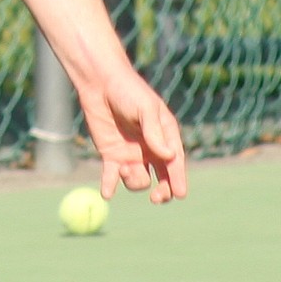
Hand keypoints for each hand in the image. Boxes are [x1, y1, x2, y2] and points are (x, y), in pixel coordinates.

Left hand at [78, 69, 187, 204]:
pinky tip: (106, 193)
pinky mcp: (111, 156)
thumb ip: (154, 132)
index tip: (180, 194)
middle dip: (163, 191)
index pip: (175, 162)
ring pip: (138, 180)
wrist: (100, 83)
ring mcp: (131, 155)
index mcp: (165, 136)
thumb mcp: (145, 109)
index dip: (178, 179)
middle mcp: (151, 149)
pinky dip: (110, 186)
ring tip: (123, 169)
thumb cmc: (128, 91)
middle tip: (157, 198)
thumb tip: (168, 156)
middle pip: (162, 179)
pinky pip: (112, 177)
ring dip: (133, 181)